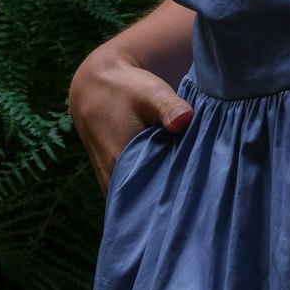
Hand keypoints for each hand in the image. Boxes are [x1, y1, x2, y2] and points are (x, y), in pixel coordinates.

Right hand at [69, 42, 192, 193]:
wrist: (93, 84)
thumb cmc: (125, 88)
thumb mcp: (150, 93)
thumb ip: (169, 107)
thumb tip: (186, 119)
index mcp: (119, 163)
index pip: (147, 201)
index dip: (171, 204)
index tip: (194, 202)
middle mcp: (110, 178)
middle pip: (143, 205)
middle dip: (166, 205)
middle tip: (195, 200)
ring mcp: (109, 179)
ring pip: (136, 200)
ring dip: (156, 198)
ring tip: (183, 193)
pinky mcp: (112, 175)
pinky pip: (132, 191)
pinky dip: (148, 189)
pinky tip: (168, 182)